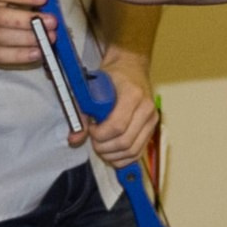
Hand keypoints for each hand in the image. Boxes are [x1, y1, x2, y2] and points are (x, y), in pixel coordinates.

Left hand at [78, 49, 160, 166]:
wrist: (131, 68)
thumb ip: (82, 114)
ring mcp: (152, 119)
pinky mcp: (152, 128)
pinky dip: (123, 158)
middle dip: (104, 147)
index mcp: (132, 94)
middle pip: (125, 141)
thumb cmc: (112, 76)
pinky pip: (138, 152)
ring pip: (132, 150)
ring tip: (101, 146)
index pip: (117, 126)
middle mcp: (146, 108)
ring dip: (112, 155)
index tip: (91, 129)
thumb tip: (74, 138)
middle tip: (94, 139)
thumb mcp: (93, 88)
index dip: (100, 134)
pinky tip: (111, 152)